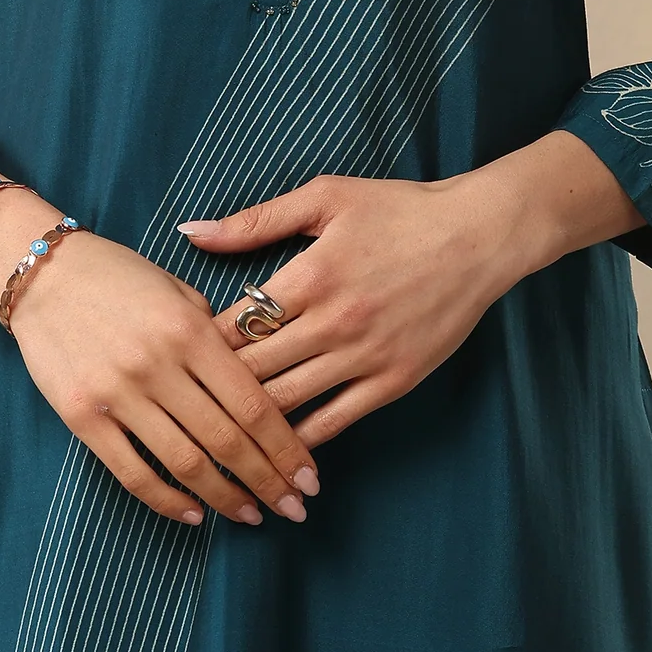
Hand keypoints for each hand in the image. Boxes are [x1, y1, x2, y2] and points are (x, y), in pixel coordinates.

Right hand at [0, 185, 321, 531]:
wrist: (43, 273)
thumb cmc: (120, 277)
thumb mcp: (180, 291)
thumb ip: (217, 337)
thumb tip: (253, 386)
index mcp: (190, 330)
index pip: (253, 404)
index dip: (287, 449)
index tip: (309, 478)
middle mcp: (157, 364)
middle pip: (227, 440)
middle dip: (268, 482)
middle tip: (294, 509)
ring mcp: (118, 393)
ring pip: (184, 463)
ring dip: (223, 497)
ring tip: (250, 515)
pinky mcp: (82, 416)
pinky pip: (131, 471)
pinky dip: (166, 500)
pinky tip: (192, 513)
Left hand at [178, 132, 641, 450]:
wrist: (478, 235)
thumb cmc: (399, 209)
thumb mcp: (325, 198)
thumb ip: (255, 221)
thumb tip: (190, 232)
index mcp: (310, 276)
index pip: (235, 325)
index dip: (198, 348)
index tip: (173, 359)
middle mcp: (334, 323)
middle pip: (253, 372)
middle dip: (213, 394)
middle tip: (180, 410)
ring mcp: (365, 357)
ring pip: (288, 405)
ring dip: (248, 427)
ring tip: (213, 442)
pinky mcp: (394, 381)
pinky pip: (335, 422)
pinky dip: (301, 442)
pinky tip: (275, 453)